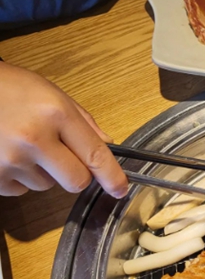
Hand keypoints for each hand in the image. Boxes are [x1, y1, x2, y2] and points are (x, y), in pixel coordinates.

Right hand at [0, 62, 127, 197]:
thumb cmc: (9, 88)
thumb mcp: (51, 92)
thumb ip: (83, 121)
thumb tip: (106, 146)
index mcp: (55, 114)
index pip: (95, 155)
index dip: (112, 177)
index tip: (120, 189)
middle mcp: (34, 139)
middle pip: (76, 181)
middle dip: (76, 174)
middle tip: (62, 155)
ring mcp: (10, 160)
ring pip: (48, 186)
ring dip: (45, 172)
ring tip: (25, 145)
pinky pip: (22, 190)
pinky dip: (21, 178)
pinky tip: (9, 154)